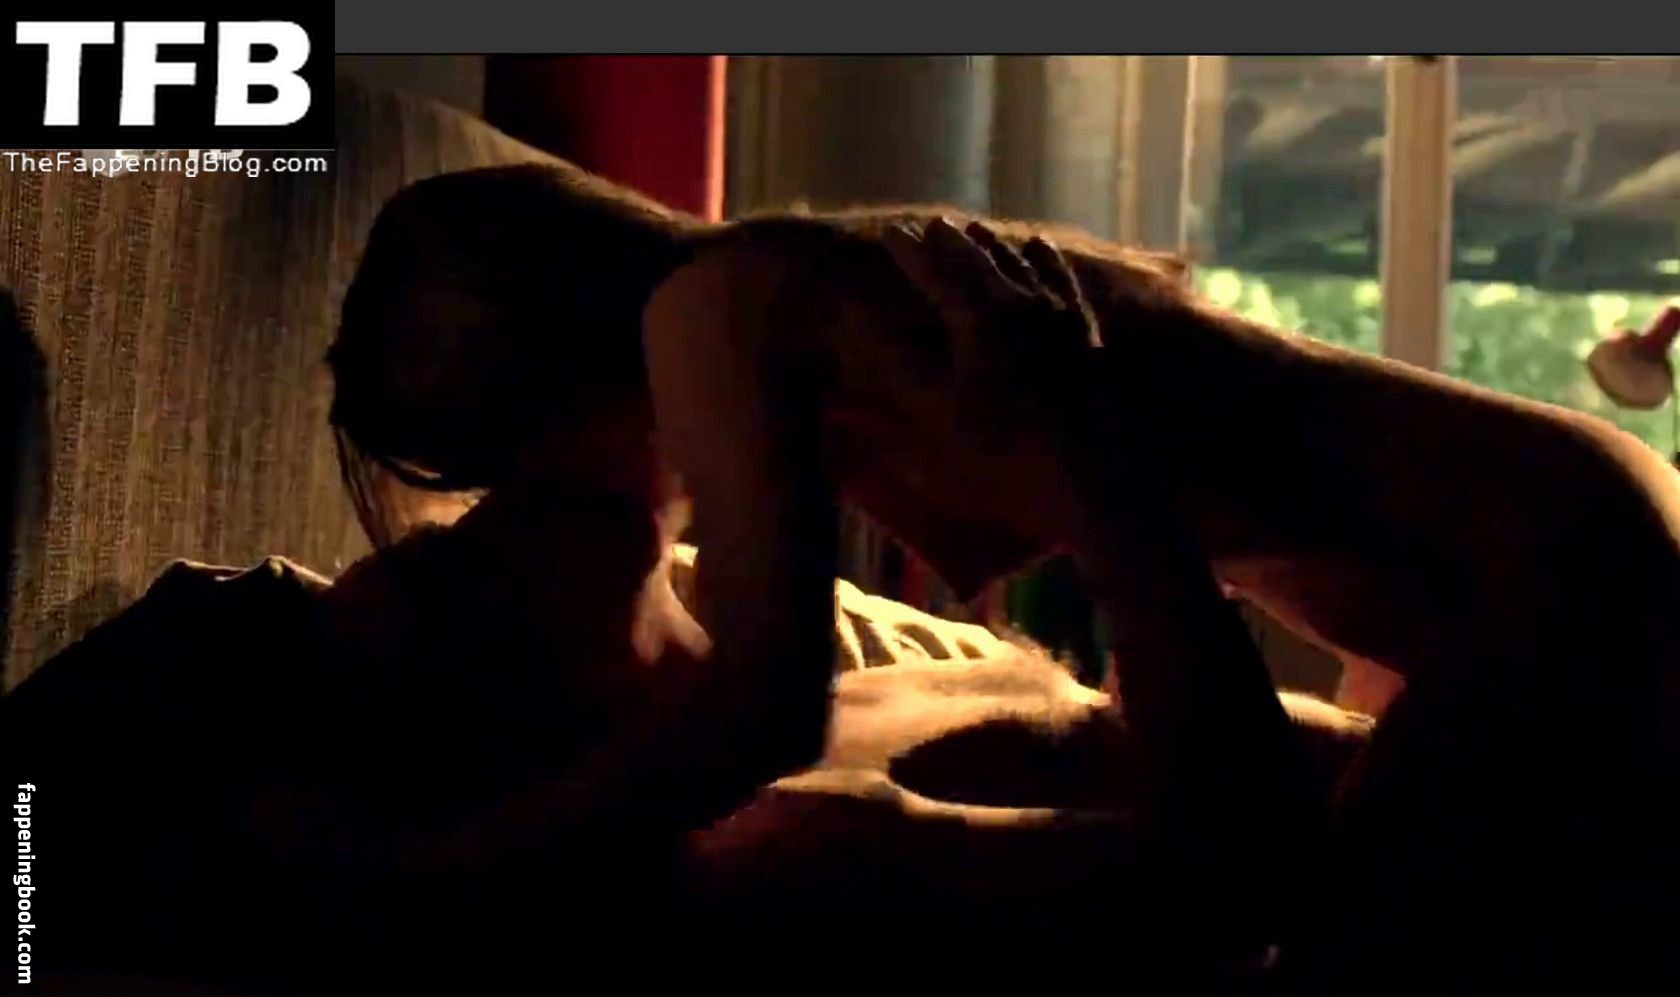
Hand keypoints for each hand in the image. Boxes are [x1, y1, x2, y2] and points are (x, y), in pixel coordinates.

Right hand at [829, 218, 1102, 567]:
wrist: (1096, 466)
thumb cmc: (1007, 447)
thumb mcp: (940, 413)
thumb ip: (899, 365)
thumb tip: (863, 324)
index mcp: (978, 319)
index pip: (935, 274)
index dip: (910, 253)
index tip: (891, 232)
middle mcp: (1019, 303)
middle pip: (979, 260)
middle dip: (951, 242)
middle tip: (931, 226)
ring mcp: (1057, 312)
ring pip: (1020, 262)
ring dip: (993, 245)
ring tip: (976, 229)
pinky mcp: (1085, 328)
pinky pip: (1060, 278)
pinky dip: (1045, 258)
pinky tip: (1041, 247)